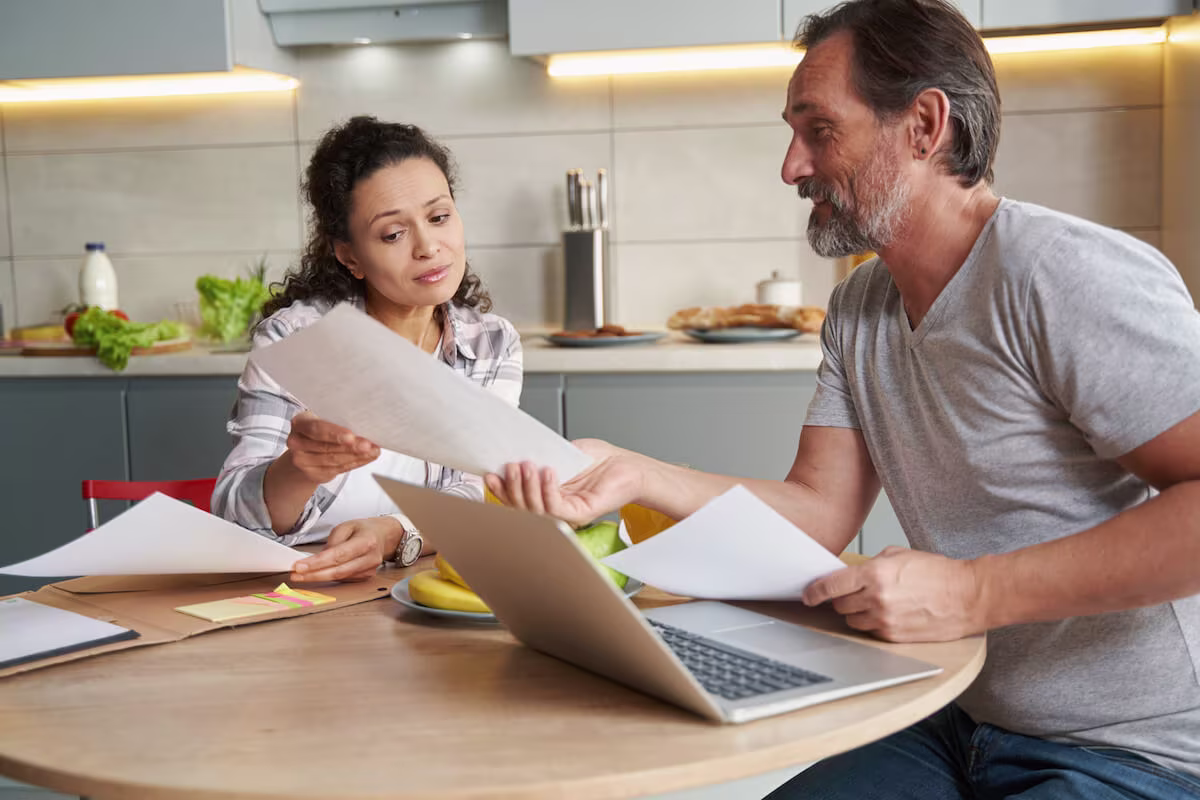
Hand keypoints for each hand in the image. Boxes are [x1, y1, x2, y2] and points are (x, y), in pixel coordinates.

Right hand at [285, 411, 379, 484]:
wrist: (305, 452)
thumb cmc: (320, 431)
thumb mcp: (324, 420)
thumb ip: (338, 422)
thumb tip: (364, 424)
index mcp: (300, 423)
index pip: (316, 428)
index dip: (334, 433)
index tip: (351, 437)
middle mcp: (296, 442)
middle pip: (326, 446)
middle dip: (350, 447)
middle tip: (367, 445)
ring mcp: (302, 460)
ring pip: (333, 460)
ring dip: (356, 456)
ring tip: (372, 451)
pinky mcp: (313, 474)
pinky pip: (337, 469)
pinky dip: (355, 463)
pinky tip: (366, 458)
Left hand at [289, 516, 404, 582]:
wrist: (384, 536)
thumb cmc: (363, 529)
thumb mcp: (346, 526)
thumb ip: (333, 541)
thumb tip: (319, 558)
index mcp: (366, 541)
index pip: (338, 555)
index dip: (317, 563)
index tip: (299, 566)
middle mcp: (370, 558)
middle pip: (338, 571)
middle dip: (314, 574)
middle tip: (295, 574)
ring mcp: (369, 570)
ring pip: (340, 578)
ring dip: (318, 577)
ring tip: (301, 575)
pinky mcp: (366, 577)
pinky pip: (344, 579)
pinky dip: (329, 577)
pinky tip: (317, 574)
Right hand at [484, 438, 642, 527]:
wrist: (628, 465)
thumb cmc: (600, 460)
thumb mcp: (561, 453)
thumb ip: (540, 457)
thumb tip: (516, 453)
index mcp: (547, 497)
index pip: (517, 500)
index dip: (501, 490)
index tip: (489, 475)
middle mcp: (555, 509)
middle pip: (522, 508)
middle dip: (511, 487)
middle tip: (510, 466)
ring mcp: (567, 514)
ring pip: (536, 510)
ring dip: (527, 487)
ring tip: (526, 466)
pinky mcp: (581, 514)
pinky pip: (557, 506)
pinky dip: (548, 489)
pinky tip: (548, 471)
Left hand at [802, 546, 985, 641]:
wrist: (967, 595)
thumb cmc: (938, 574)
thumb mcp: (899, 555)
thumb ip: (870, 564)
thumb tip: (850, 574)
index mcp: (874, 574)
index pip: (831, 585)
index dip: (815, 591)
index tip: (808, 594)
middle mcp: (876, 599)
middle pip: (839, 604)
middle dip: (842, 599)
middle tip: (854, 593)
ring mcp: (885, 620)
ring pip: (852, 620)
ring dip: (857, 612)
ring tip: (877, 603)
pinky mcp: (895, 637)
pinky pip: (870, 632)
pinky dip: (873, 623)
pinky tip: (890, 613)